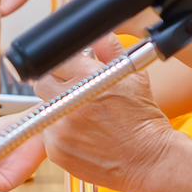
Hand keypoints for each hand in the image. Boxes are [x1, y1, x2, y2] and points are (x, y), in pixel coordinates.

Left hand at [34, 33, 179, 191]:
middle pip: (42, 83)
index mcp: (85, 79)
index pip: (54, 61)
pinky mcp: (55, 150)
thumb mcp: (131, 74)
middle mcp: (69, 103)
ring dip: (57, 110)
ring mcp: (60, 128)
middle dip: (55, 86)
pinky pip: (47, 135)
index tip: (68, 72)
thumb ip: (109, 48)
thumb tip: (95, 32)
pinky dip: (59, 133)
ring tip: (82, 117)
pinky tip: (81, 134)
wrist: (149, 159)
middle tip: (73, 93)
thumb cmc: (143, 118)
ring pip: (44, 110)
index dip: (62, 66)